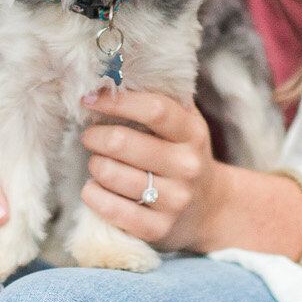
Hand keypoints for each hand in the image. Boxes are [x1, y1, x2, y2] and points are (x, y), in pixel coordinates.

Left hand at [79, 87, 228, 251]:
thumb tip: (114, 73)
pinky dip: (93, 194)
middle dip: (94, 137)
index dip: (117, 101)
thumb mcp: (184, 124)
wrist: (211, 209)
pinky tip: (96, 188)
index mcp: (193, 133)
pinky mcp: (157, 229)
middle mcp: (187, 167)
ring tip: (99, 163)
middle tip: (90, 136)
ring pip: (110, 174)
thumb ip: (160, 99)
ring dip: (94, 165)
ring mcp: (174, 200)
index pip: (154, 110)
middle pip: (122, 144)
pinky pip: (108, 208)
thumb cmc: (184, 155)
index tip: (90, 98)